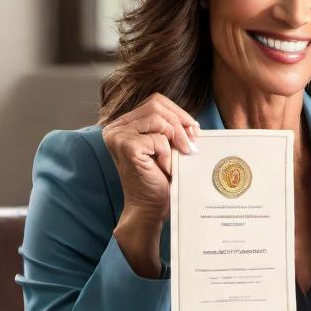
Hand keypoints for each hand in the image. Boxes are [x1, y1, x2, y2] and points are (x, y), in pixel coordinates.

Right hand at [103, 94, 199, 275]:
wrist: (149, 209)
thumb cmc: (159, 180)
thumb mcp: (168, 148)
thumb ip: (174, 129)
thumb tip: (194, 124)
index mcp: (124, 124)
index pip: (155, 101)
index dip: (178, 112)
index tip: (193, 131)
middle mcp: (116, 127)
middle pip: (156, 104)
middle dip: (180, 124)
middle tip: (190, 146)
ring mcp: (118, 136)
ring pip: (159, 119)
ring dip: (175, 139)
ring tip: (178, 157)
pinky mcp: (126, 147)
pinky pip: (158, 139)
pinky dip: (167, 154)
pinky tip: (164, 169)